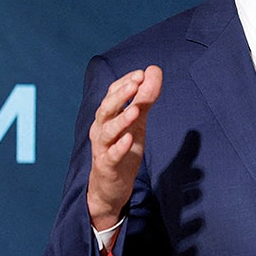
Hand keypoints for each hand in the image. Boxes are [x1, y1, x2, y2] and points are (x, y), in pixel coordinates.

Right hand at [87, 66, 161, 229]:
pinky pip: (110, 155)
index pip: (111, 94)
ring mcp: (102, 148)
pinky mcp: (107, 166)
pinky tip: (129, 139)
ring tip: (135, 110)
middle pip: (105, 109)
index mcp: (108, 117)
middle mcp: (101, 129)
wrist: (111, 185)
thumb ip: (145, 98)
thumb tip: (154, 70)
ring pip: (106, 132)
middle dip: (120, 95)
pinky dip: (118, 147)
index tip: (141, 74)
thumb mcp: (138, 121)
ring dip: (121, 120)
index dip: (125, 83)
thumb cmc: (123, 147)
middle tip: (136, 83)